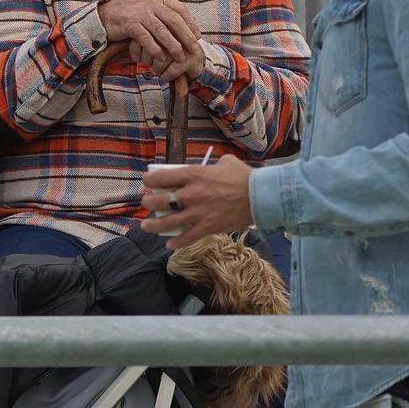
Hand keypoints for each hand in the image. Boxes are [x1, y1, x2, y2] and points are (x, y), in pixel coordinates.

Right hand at [98, 0, 203, 81]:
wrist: (105, 15)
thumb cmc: (130, 15)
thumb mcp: (148, 8)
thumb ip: (164, 13)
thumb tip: (185, 26)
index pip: (180, 10)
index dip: (191, 24)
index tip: (197, 36)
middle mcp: (150, 2)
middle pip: (174, 20)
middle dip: (186, 36)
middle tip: (193, 48)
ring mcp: (140, 12)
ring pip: (162, 31)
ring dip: (173, 46)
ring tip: (180, 57)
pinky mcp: (130, 23)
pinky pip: (146, 38)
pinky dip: (155, 49)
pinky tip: (161, 58)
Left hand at [140, 155, 255, 248]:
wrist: (262, 196)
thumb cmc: (245, 177)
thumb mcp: (225, 163)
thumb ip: (213, 165)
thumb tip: (213, 166)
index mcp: (192, 175)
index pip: (159, 177)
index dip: (149, 180)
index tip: (148, 182)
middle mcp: (190, 194)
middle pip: (157, 201)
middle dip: (148, 204)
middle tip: (147, 204)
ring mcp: (197, 213)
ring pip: (166, 222)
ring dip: (153, 226)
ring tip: (146, 227)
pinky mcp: (208, 228)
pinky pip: (187, 238)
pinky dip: (176, 242)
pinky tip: (169, 244)